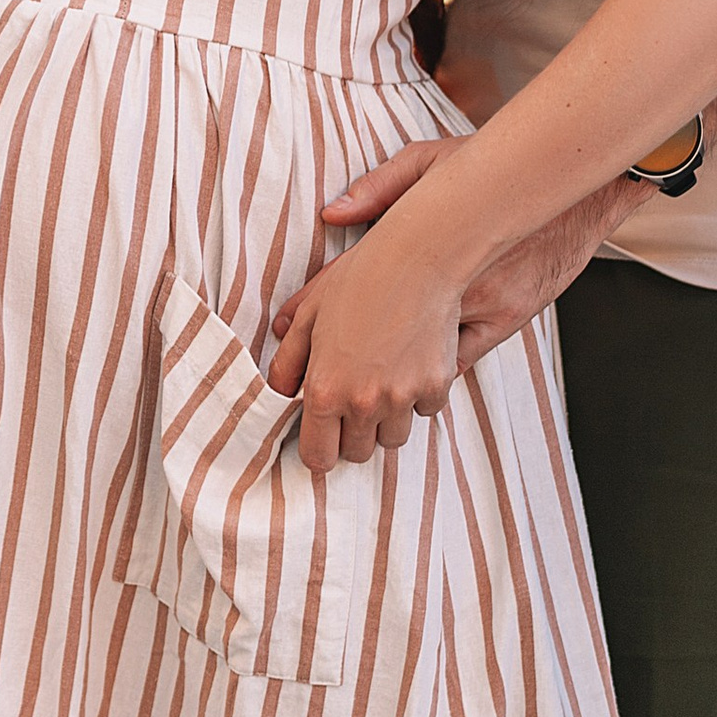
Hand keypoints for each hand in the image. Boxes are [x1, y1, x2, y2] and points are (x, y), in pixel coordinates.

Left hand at [265, 218, 465, 466]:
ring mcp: (402, 398)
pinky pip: (424, 411)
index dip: (319, 450)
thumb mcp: (310, 316)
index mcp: (326, 390)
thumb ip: (288, 362)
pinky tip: (411, 362)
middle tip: (353, 399)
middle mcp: (364, 403)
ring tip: (382, 377)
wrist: (415, 259)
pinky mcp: (436, 387)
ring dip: (386, 419)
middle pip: (358, 454)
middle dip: (352, 434)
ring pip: (393, 438)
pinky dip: (418, 396)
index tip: (323, 436)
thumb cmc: (357, 281)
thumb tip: (280, 393)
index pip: (319, 458)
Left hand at [286, 139, 630, 375]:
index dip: (317, 316)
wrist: (567, 191)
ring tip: (363, 382)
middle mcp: (444, 282)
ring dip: (390, 373)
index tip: (289, 337)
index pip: (350, 287)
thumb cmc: (497, 171)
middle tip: (324, 376)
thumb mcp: (432, 161)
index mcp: (416, 242)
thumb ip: (381, 187)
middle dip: (346, 363)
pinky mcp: (505, 320)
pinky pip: (458, 362)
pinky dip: (434, 371)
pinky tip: (416, 371)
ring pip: (419, 361)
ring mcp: (477, 305)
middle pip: (378, 334)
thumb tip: (332, 213)